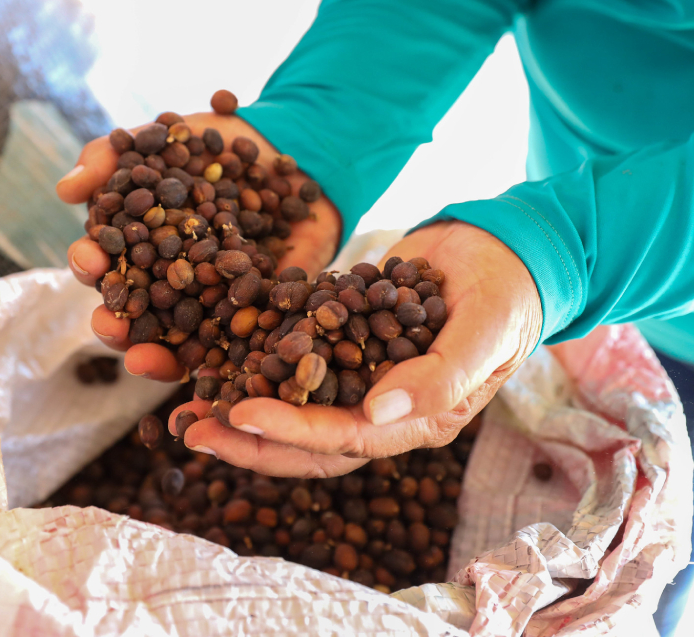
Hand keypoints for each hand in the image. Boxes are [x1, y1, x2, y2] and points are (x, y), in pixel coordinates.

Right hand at [56, 113, 341, 380]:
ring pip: (177, 341)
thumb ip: (112, 156)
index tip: (90, 261)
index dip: (91, 266)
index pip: (106, 265)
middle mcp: (170, 281)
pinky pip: (238, 350)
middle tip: (108, 323)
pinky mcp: (256, 316)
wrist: (290, 145)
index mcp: (139, 244)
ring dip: (154, 357)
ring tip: (141, 360)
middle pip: (134, 313)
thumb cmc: (217, 141)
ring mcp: (211, 302)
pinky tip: (210, 377)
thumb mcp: (162, 135)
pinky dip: (222, 369)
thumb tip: (66, 190)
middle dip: (114, 324)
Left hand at [171, 220, 542, 476]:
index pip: (347, 439)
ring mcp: (363, 380)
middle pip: (309, 442)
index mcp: (420, 421)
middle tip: (192, 429)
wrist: (502, 251)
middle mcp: (385, 411)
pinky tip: (215, 359)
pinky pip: (296, 364)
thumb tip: (379, 411)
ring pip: (295, 408)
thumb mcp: (486, 331)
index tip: (240, 415)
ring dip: (242, 411)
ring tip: (187, 407)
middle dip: (250, 440)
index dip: (292, 432)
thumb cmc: (506, 294)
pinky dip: (256, 365)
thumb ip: (441, 376)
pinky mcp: (346, 345)